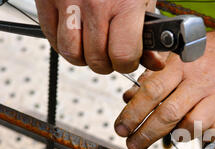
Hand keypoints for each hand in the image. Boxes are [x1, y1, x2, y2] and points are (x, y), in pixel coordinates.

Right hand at [35, 0, 166, 73]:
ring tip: (93, 48)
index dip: (127, 64)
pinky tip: (76, 36)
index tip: (129, 60)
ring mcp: (68, 1)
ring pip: (70, 53)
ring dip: (83, 57)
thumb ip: (148, 34)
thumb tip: (153, 62)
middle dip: (107, 64)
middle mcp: (95, 4)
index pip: (122, 56)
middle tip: (112, 55)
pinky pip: (50, 36)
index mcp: (125, 4)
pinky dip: (63, 43)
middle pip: (96, 59)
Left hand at [114, 25, 214, 148]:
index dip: (133, 113)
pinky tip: (199, 135)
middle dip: (146, 133)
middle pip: (168, 113)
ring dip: (178, 135)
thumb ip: (154, 76)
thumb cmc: (210, 55)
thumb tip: (129, 97)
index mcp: (182, 66)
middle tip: (133, 144)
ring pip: (193, 125)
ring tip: (171, 135)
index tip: (121, 129)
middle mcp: (200, 82)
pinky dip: (206, 138)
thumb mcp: (179, 56)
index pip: (151, 92)